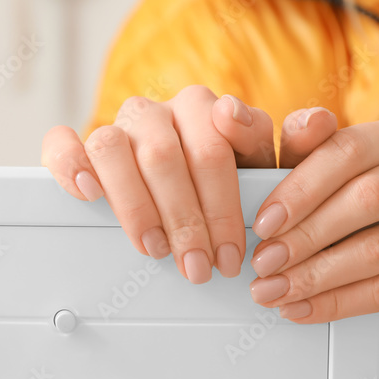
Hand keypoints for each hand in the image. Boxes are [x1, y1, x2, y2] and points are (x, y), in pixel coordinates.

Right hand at [41, 86, 336, 281]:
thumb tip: (314, 122)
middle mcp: (163, 113)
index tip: (232, 252)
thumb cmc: (227, 188)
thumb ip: (297, 152)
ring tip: (155, 249)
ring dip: (136, 206)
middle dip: (186, 219)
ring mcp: (121, 128)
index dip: (224, 203)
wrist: (185, 189)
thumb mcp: (269, 177)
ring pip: (115, 147)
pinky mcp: (82, 146)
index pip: (218, 139)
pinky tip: (87, 193)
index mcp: (209, 111)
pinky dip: (70, 165)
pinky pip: (64, 144)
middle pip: (167, 154)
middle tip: (199, 267)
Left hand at [247, 116, 378, 353]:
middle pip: (369, 198)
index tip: (262, 223)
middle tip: (263, 262)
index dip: (300, 188)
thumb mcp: (324, 181)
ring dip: (315, 275)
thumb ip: (306, 150)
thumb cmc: (356, 217)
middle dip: (306, 235)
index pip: (350, 150)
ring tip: (274, 290)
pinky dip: (338, 303)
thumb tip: (305, 121)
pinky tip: (301, 309)